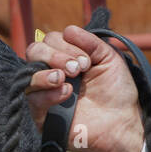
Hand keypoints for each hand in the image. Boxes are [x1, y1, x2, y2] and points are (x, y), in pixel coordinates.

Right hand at [24, 26, 146, 151]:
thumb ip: (90, 42)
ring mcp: (45, 94)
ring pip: (28, 76)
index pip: (49, 41)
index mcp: (64, 58)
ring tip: (66, 78)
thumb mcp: (108, 58)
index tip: (87, 60)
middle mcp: (50, 73)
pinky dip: (48, 94)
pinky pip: (33, 101)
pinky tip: (67, 92)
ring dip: (45, 73)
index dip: (65, 45)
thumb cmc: (116, 90)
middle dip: (54, 55)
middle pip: (33, 52)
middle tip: (77, 68)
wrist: (122, 121)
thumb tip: (67, 30)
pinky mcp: (42, 117)